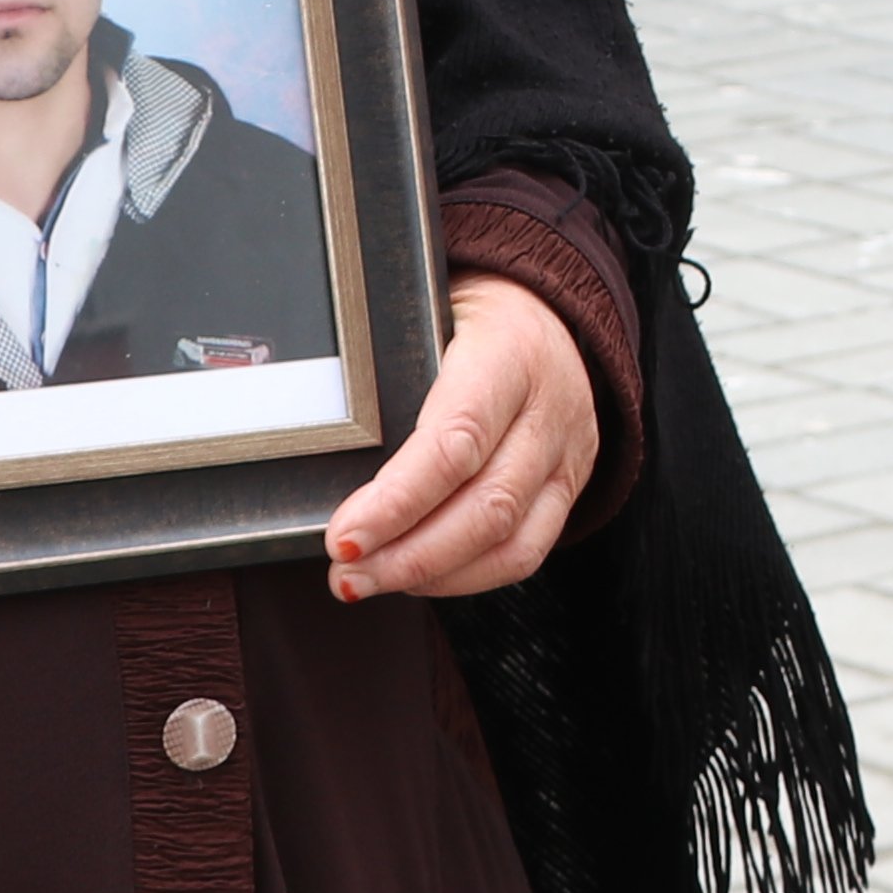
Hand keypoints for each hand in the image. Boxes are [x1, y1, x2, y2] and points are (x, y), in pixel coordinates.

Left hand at [331, 275, 603, 600]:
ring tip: (369, 580)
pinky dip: (467, 578)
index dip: (398, 500)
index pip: (457, 441)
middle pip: (486, 505)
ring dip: (431, 574)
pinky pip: (526, 553)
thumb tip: (324, 447)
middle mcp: (549, 409)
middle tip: (345, 571)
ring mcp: (567, 455)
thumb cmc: (469, 317)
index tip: (344, 534)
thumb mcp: (427, 315)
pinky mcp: (569, 489)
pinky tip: (419, 577)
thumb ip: (389, 373)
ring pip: (509, 541)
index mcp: (510, 353)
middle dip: (407, 553)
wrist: (546, 312)